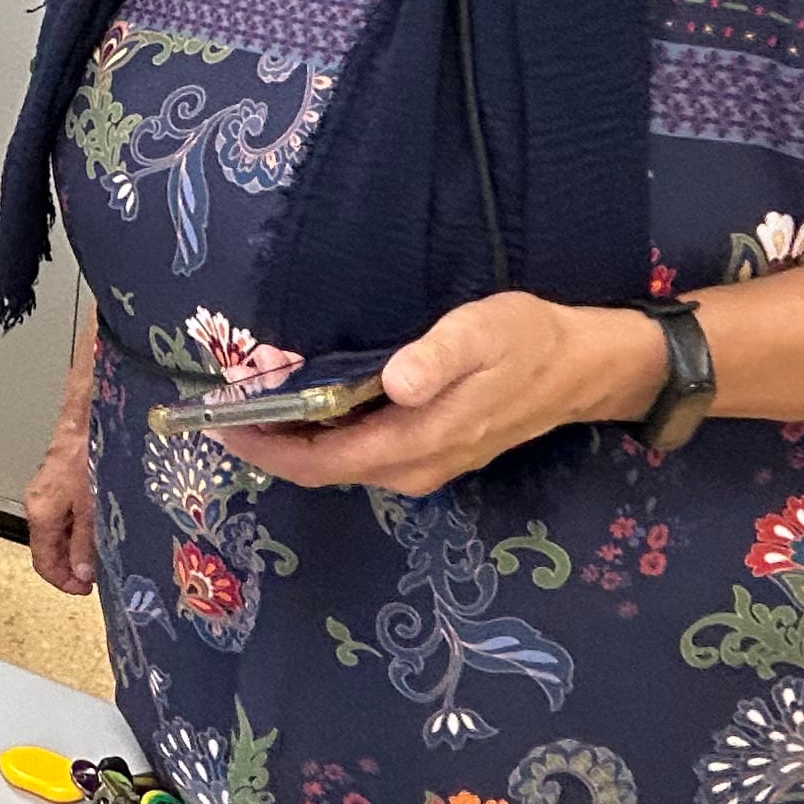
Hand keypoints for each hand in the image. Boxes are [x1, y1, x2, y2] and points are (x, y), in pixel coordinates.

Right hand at [24, 422, 98, 596]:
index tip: (84, 589)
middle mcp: (39, 502)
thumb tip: (82, 571)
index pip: (43, 561)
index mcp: (40, 512)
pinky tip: (100, 526)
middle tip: (97, 575)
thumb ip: (86, 544)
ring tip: (102, 551)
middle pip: (49, 547)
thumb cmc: (91, 454)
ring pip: (59, 531)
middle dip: (72, 565)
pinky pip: (65, 513)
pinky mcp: (60, 480)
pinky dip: (80, 526)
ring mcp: (47, 491)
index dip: (63, 581)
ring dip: (78, 546)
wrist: (91, 416)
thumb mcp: (93, 508)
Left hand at [221, 295, 662, 499]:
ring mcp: (423, 465)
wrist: (584, 369)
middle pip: (322, 470)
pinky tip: (305, 406)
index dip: (267, 449)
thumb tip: (395, 380)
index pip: (322, 461)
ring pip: (340, 464)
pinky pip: (360, 454)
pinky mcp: (431, 452)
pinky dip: (324, 436)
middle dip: (268, 447)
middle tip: (219, 412)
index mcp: (417, 443)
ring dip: (293, 442)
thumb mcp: (485, 333)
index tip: (219, 426)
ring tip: (250, 405)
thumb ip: (439, 357)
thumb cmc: (529, 342)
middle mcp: (413, 467)